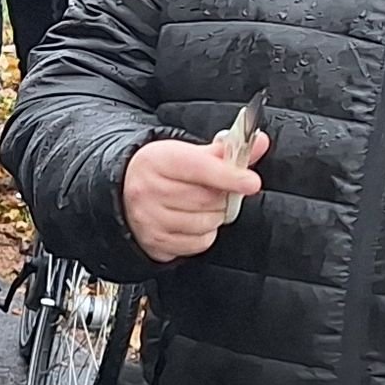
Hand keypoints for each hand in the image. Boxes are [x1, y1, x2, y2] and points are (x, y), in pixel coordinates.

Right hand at [120, 130, 266, 261]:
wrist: (125, 193)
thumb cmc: (162, 172)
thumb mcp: (187, 153)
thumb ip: (226, 151)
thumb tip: (259, 141)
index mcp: (156, 160)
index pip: (199, 168)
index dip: (229, 176)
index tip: (251, 182)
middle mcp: (147, 190)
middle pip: (207, 198)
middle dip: (222, 195)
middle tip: (216, 190)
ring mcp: (149, 219)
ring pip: (206, 222)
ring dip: (214, 215)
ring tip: (201, 205)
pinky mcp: (156, 243)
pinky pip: (199, 243)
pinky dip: (205, 234)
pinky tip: (193, 222)